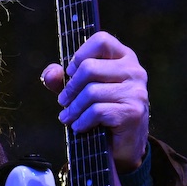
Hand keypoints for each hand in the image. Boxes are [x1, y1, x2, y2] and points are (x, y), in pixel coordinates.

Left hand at [40, 30, 149, 171]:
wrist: (124, 146)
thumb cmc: (102, 112)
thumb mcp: (80, 91)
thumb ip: (63, 80)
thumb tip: (50, 73)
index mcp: (124, 58)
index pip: (101, 40)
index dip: (79, 55)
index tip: (71, 73)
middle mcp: (134, 71)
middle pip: (89, 67)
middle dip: (70, 88)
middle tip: (63, 102)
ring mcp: (136, 91)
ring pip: (91, 91)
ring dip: (73, 108)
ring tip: (68, 117)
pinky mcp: (132, 112)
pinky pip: (97, 111)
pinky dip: (82, 121)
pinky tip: (80, 126)